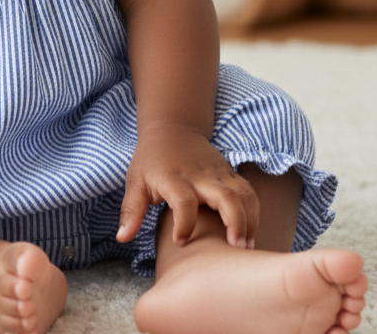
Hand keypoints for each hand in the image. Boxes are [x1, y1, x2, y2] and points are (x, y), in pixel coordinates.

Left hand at [116, 123, 259, 248]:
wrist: (172, 128)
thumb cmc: (151, 160)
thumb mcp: (135, 182)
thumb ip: (132, 211)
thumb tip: (122, 238)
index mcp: (174, 178)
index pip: (184, 201)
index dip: (184, 224)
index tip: (180, 242)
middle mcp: (200, 176)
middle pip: (226, 197)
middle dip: (235, 223)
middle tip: (236, 249)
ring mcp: (219, 173)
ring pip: (245, 194)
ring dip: (251, 221)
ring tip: (246, 247)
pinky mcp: (231, 174)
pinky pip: (249, 193)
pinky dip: (254, 213)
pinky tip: (249, 234)